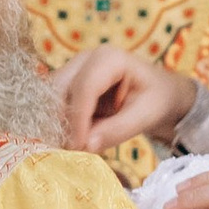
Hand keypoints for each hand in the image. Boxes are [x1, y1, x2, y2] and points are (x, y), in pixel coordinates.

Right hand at [61, 44, 194, 152]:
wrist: (157, 93)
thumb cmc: (156, 99)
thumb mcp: (146, 116)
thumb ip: (118, 130)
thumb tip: (86, 145)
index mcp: (110, 59)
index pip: (85, 88)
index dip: (78, 119)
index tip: (78, 146)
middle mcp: (86, 59)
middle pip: (60, 89)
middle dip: (63, 121)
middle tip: (73, 150)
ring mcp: (73, 69)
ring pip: (51, 97)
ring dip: (59, 123)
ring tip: (75, 146)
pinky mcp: (67, 83)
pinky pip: (53, 104)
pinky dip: (61, 123)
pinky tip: (74, 139)